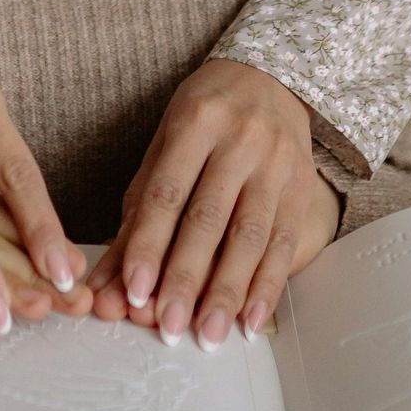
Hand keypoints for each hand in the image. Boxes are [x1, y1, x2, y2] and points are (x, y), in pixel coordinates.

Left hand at [83, 60, 342, 349]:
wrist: (270, 76)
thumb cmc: (205, 116)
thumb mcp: (165, 145)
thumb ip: (138, 211)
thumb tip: (108, 279)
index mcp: (197, 122)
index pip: (168, 193)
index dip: (149, 245)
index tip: (135, 291)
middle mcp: (241, 140)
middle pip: (209, 219)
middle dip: (187, 278)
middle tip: (168, 326)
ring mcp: (277, 163)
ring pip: (250, 236)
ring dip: (228, 292)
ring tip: (207, 334)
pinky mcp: (302, 185)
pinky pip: (283, 242)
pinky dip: (267, 286)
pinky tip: (251, 320)